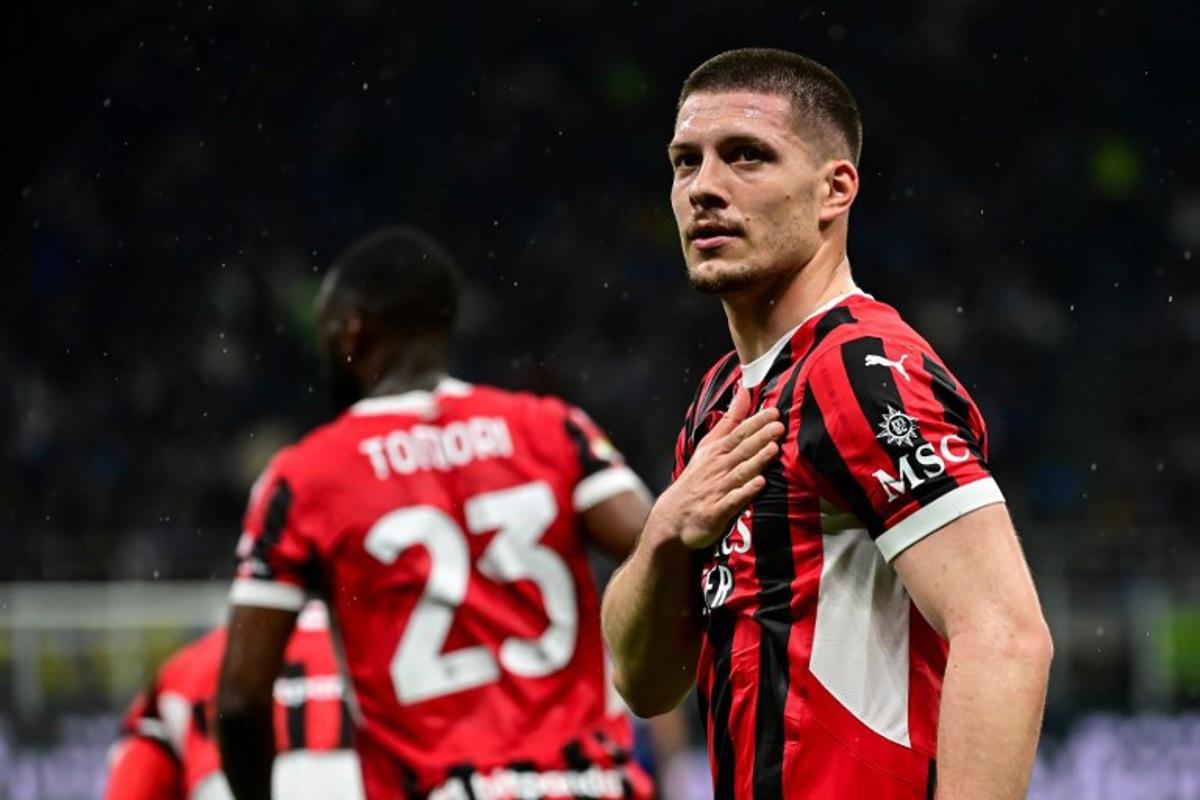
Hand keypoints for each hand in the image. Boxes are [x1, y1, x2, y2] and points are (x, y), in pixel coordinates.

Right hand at [652, 389, 782, 549]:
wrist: (673, 515)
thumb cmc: (697, 478)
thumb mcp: (709, 446)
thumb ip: (729, 420)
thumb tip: (744, 392)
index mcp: (717, 452)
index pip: (739, 433)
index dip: (756, 422)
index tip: (773, 412)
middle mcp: (718, 468)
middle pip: (741, 450)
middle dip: (760, 437)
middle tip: (778, 425)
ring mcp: (717, 490)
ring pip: (740, 473)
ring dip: (756, 461)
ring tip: (773, 449)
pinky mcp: (717, 512)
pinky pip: (733, 500)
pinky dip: (745, 492)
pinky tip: (760, 484)